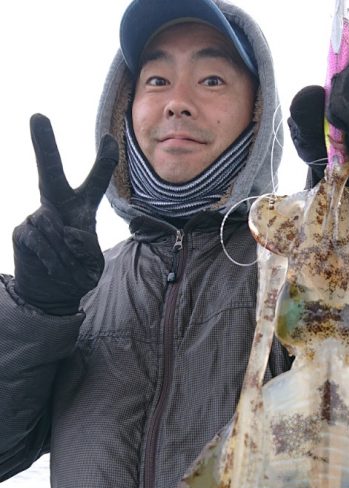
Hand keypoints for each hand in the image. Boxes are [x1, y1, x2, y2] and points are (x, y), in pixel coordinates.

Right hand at [13, 114, 118, 314]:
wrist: (52, 293)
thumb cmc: (77, 272)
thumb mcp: (92, 264)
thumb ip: (85, 247)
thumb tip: (64, 230)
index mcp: (81, 208)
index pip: (94, 182)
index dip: (104, 162)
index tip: (109, 139)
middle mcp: (57, 206)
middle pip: (51, 172)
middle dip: (44, 145)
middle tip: (36, 116)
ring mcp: (38, 217)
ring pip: (51, 223)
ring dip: (64, 251)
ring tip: (67, 267)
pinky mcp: (23, 232)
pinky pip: (39, 239)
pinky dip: (52, 258)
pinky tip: (54, 268)